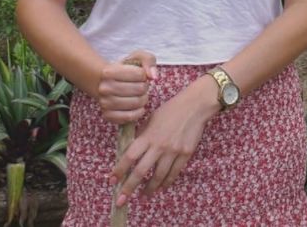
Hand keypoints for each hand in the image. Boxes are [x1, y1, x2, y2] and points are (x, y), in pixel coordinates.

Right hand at [96, 50, 158, 124]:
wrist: (108, 84)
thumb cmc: (126, 70)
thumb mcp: (137, 58)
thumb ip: (148, 60)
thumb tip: (153, 77)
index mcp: (109, 72)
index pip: (139, 74)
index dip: (144, 75)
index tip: (140, 76)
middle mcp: (104, 88)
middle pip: (139, 89)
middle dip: (145, 88)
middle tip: (141, 87)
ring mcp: (104, 103)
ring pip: (135, 103)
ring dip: (143, 100)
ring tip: (139, 95)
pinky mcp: (107, 116)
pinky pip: (129, 117)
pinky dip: (138, 113)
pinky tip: (138, 107)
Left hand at [108, 77, 217, 204]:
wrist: (195, 106)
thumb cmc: (171, 110)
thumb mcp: (151, 119)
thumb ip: (142, 135)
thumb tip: (132, 150)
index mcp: (148, 136)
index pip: (129, 157)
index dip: (120, 170)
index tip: (112, 181)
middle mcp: (159, 146)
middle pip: (141, 171)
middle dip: (129, 188)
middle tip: (121, 201)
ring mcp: (173, 151)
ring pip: (158, 176)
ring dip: (149, 188)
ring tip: (143, 196)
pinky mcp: (185, 154)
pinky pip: (174, 173)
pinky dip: (166, 182)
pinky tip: (161, 187)